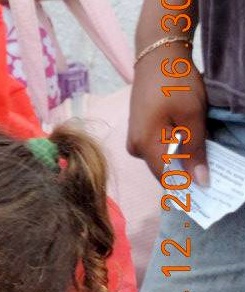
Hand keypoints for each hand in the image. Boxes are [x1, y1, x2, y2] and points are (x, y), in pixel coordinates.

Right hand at [127, 42, 208, 183]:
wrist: (157, 55)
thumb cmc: (174, 82)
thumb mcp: (192, 115)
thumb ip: (195, 150)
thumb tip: (200, 182)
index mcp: (145, 146)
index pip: (167, 179)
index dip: (187, 185)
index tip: (205, 186)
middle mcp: (135, 149)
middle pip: (164, 170)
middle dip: (185, 170)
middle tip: (208, 162)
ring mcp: (134, 140)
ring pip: (161, 158)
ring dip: (180, 157)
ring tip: (198, 145)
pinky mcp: (138, 132)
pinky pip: (157, 148)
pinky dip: (173, 146)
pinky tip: (185, 136)